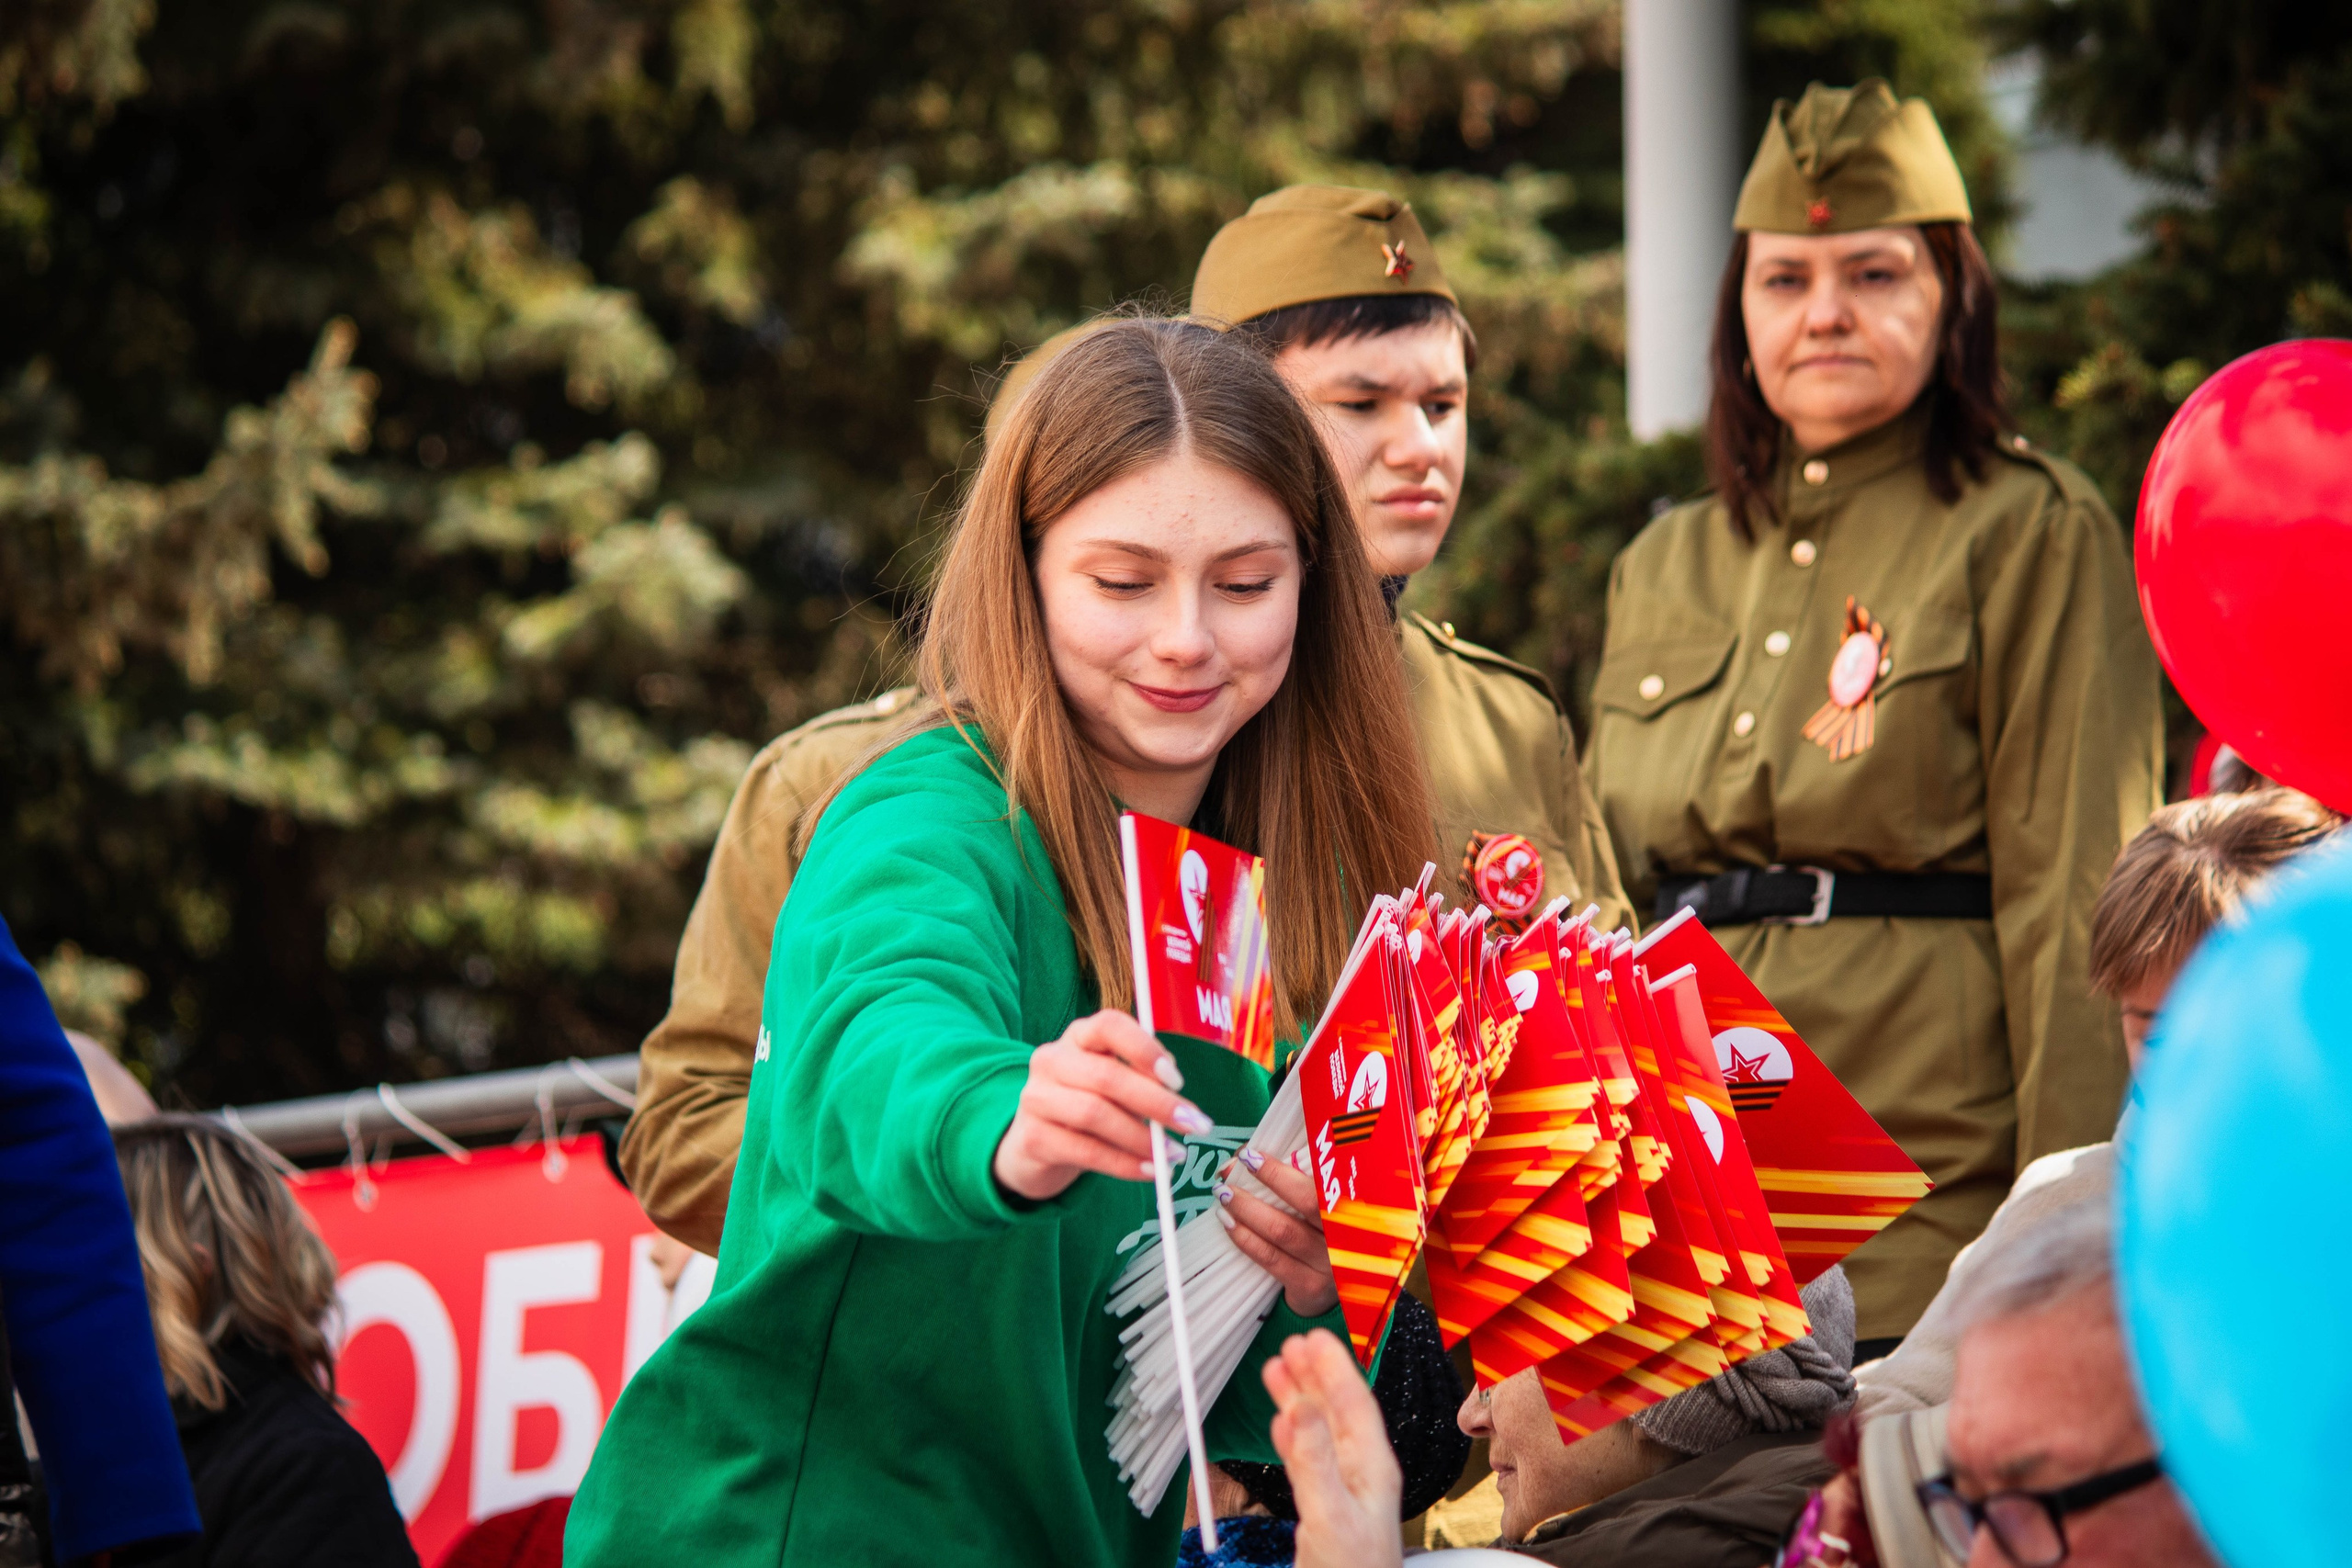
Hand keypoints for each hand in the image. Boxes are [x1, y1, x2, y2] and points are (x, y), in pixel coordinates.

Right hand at [991, 1011, 1210, 1202]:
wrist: (1037, 1144)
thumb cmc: (1090, 1105)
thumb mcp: (1115, 1084)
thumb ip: (1143, 1080)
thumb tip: (1178, 1098)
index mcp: (1078, 1036)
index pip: (1109, 1025)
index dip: (1145, 1049)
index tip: (1177, 1079)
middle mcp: (1051, 1060)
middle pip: (1106, 1076)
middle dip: (1157, 1103)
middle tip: (1194, 1124)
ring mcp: (1036, 1098)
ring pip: (1095, 1114)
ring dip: (1143, 1138)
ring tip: (1174, 1154)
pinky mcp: (1034, 1138)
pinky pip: (1086, 1151)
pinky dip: (1124, 1164)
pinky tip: (1149, 1170)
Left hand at [1217, 1149, 1337, 1316]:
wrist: (1332, 1290)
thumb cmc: (1321, 1233)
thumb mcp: (1321, 1206)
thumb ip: (1298, 1180)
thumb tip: (1246, 1158)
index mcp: (1353, 1207)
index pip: (1325, 1179)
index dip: (1288, 1166)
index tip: (1254, 1154)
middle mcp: (1348, 1236)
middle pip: (1309, 1202)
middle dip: (1270, 1179)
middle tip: (1237, 1166)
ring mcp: (1330, 1264)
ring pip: (1283, 1231)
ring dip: (1248, 1209)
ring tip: (1224, 1195)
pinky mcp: (1310, 1287)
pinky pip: (1272, 1259)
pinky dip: (1246, 1238)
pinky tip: (1229, 1224)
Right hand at [1263, 1329, 1402, 1567]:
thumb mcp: (1329, 1515)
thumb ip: (1314, 1460)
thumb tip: (1302, 1405)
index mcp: (1372, 1468)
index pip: (1354, 1403)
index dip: (1333, 1367)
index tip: (1311, 1336)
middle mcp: (1362, 1473)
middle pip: (1339, 1410)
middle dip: (1316, 1374)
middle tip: (1290, 1343)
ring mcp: (1347, 1489)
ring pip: (1322, 1430)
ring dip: (1302, 1398)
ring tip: (1277, 1370)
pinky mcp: (1329, 1507)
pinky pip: (1310, 1456)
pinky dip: (1293, 1433)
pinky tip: (1281, 1424)